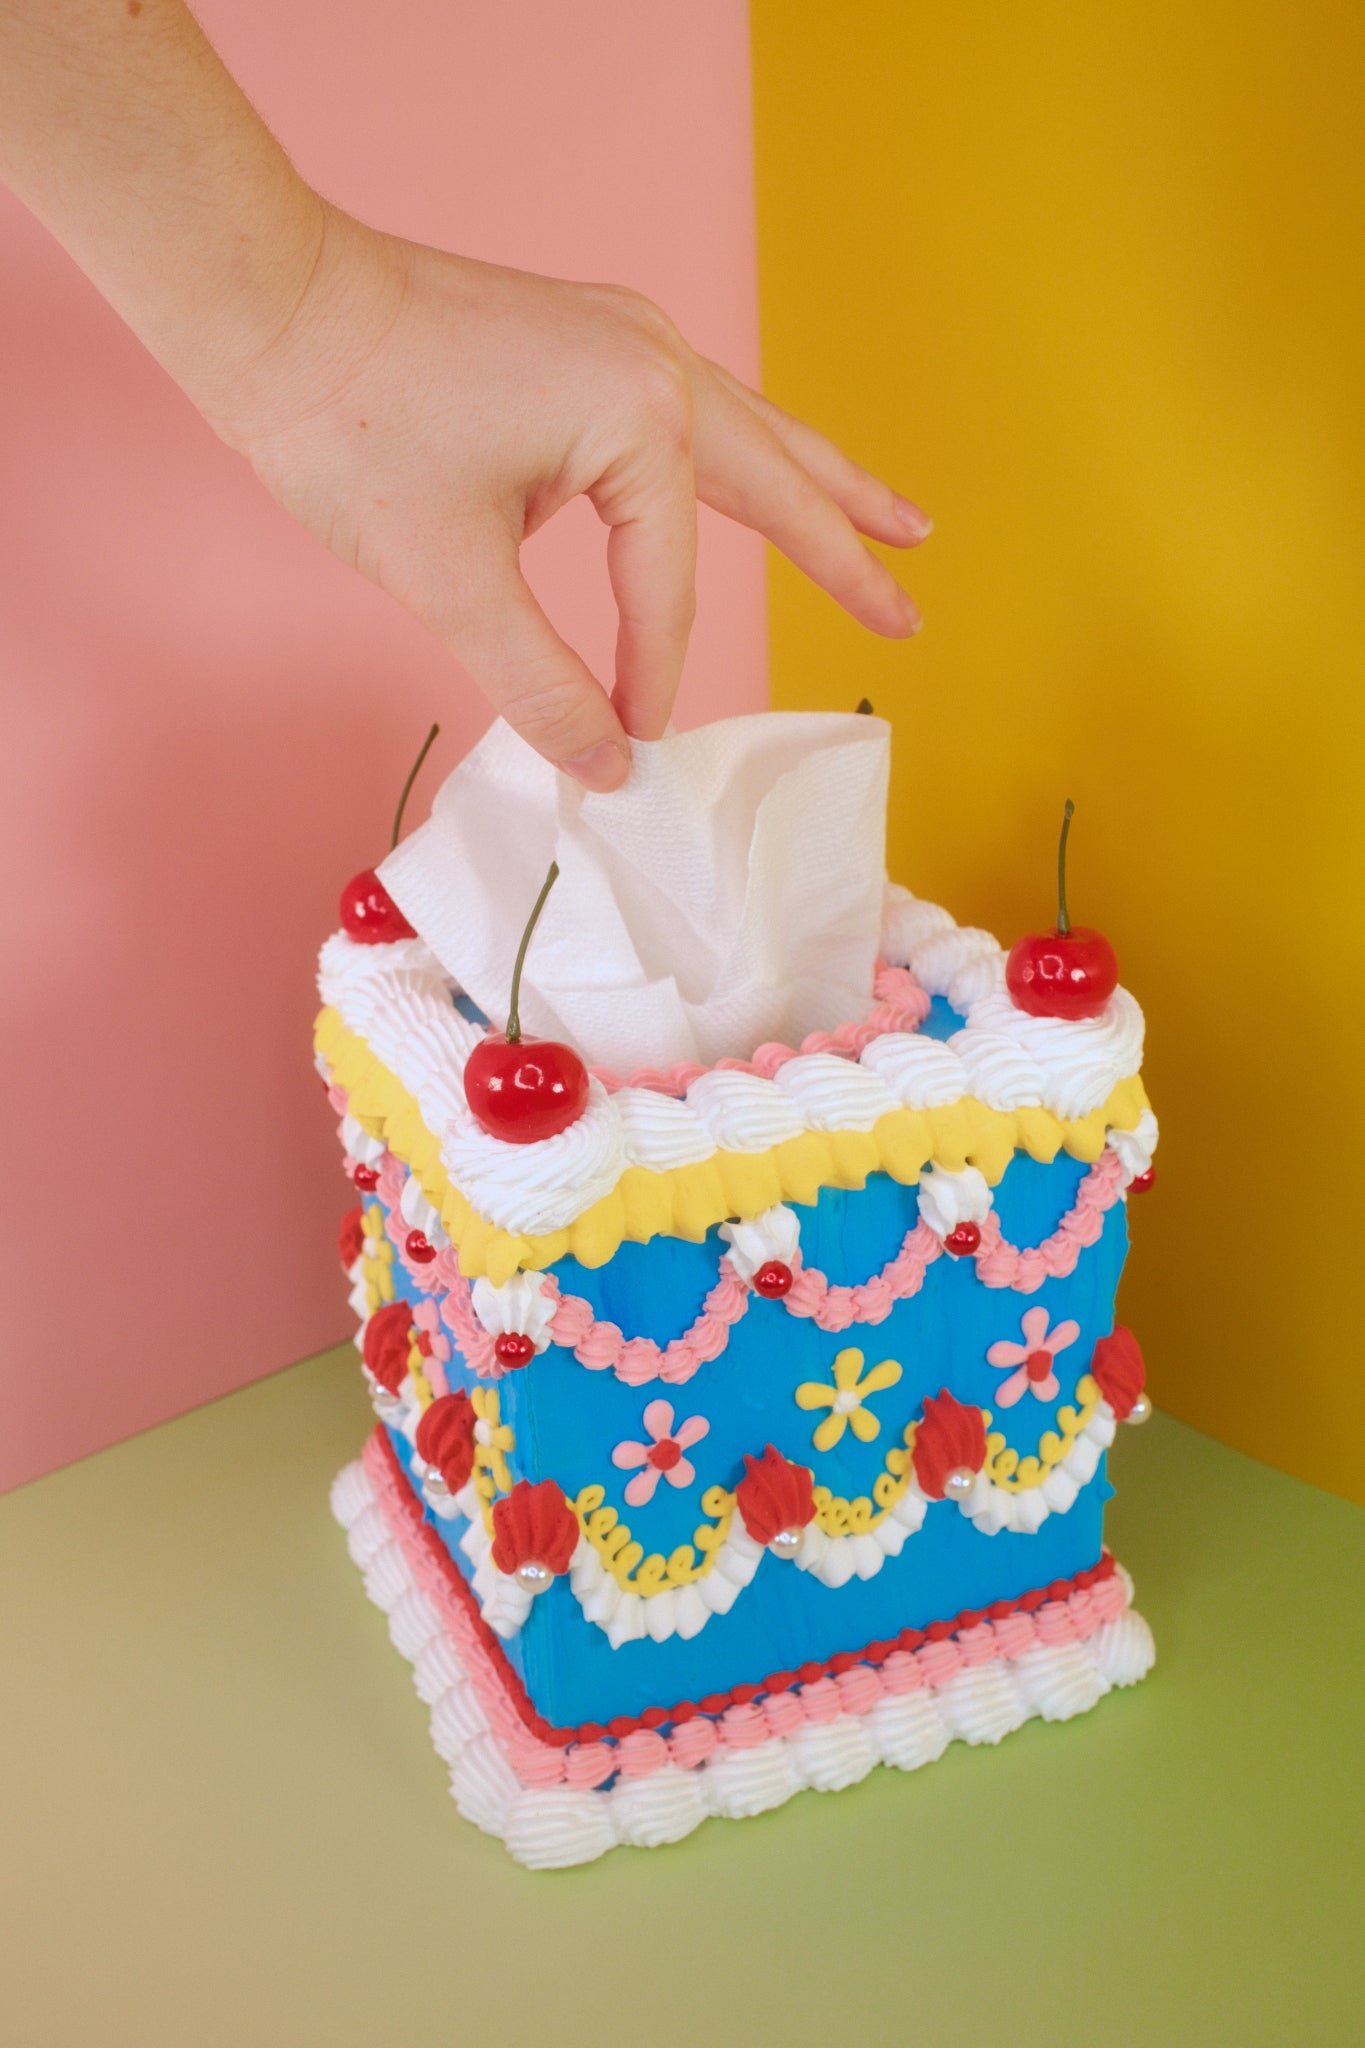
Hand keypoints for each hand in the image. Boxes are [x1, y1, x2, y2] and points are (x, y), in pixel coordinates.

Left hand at [213, 205, 931, 791]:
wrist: (269, 303)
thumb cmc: (350, 425)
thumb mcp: (450, 579)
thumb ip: (540, 681)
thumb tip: (608, 766)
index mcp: (638, 416)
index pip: (667, 583)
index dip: (654, 674)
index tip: (634, 745)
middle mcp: (656, 362)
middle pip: (779, 478)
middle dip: (847, 550)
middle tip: (912, 607)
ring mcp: (629, 338)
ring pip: (756, 430)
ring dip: (823, 482)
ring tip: (898, 524)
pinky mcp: (593, 338)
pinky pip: (701, 410)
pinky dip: (749, 452)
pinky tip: (767, 475)